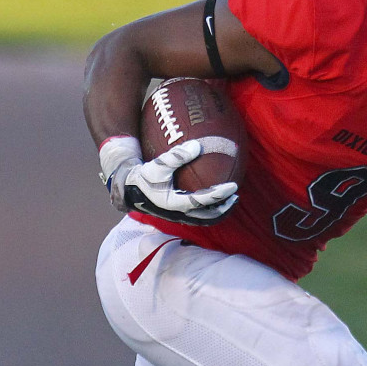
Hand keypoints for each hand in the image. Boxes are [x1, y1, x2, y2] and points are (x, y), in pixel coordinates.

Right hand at [110, 140, 237, 224]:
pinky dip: (211, 209)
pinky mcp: (179, 214)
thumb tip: (198, 146)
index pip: (201, 201)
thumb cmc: (145, 175)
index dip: (218, 195)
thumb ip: (176, 156)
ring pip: (205, 219)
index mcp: (173, 203)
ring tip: (231, 200)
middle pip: (207, 217)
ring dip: (220, 211)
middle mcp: (178, 214)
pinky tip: (218, 198)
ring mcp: (179, 216)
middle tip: (236, 196)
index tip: (233, 186)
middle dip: (224, 208)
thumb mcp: (158, 165)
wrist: (130, 189)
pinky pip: (200, 215)